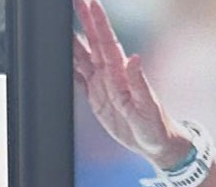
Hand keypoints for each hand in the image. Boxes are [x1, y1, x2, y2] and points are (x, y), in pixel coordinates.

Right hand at [74, 0, 186, 165]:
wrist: (154, 143)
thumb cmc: (155, 125)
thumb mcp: (147, 105)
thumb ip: (139, 82)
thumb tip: (135, 59)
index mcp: (120, 72)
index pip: (107, 41)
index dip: (99, 22)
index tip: (91, 3)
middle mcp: (109, 74)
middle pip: (93, 41)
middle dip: (85, 19)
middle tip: (76, 0)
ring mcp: (101, 84)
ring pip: (82, 56)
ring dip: (72, 40)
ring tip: (60, 24)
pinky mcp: (95, 97)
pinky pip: (79, 78)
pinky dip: (70, 67)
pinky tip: (62, 56)